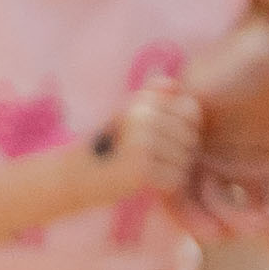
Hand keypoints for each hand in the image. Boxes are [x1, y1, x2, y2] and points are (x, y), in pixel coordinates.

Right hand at [80, 75, 207, 220]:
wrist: (77, 177)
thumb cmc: (111, 147)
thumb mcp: (130, 117)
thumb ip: (154, 97)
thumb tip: (172, 83)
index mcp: (141, 101)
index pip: (190, 110)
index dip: (183, 128)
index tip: (161, 138)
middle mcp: (141, 116)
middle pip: (190, 137)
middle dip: (178, 153)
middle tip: (148, 158)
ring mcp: (141, 141)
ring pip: (185, 160)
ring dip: (170, 171)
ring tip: (144, 169)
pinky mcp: (140, 167)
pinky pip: (175, 179)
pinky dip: (163, 187)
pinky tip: (143, 183)